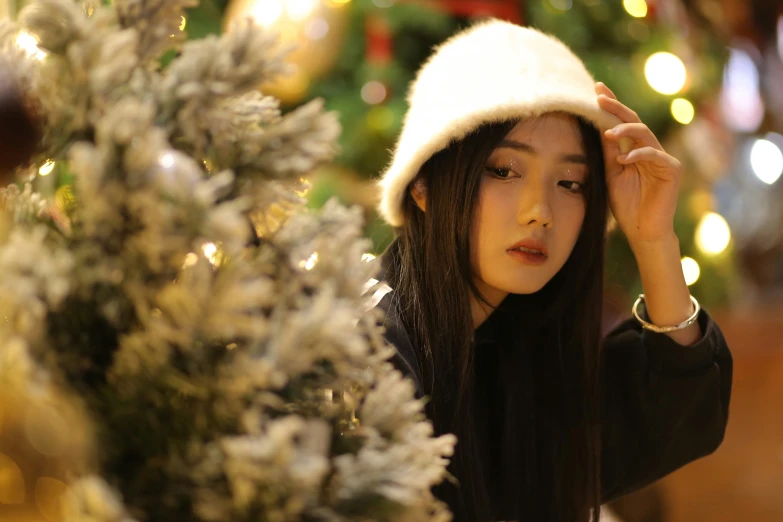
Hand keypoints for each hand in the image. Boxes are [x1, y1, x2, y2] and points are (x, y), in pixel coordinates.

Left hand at [596, 82, 680, 245]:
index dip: (611, 106)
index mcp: (634, 149)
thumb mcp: (611, 174)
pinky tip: (623, 160)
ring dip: (625, 130)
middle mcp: (649, 149)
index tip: (596, 89)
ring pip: (644, 133)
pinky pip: (655, 155)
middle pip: (634, 120)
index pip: (622, 122)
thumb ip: (608, 152)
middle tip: (600, 98)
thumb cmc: (626, 204)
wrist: (642, 230)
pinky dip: (638, 155)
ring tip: (608, 134)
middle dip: (616, 107)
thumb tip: (597, 127)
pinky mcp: (672, 169)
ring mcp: (662, 157)